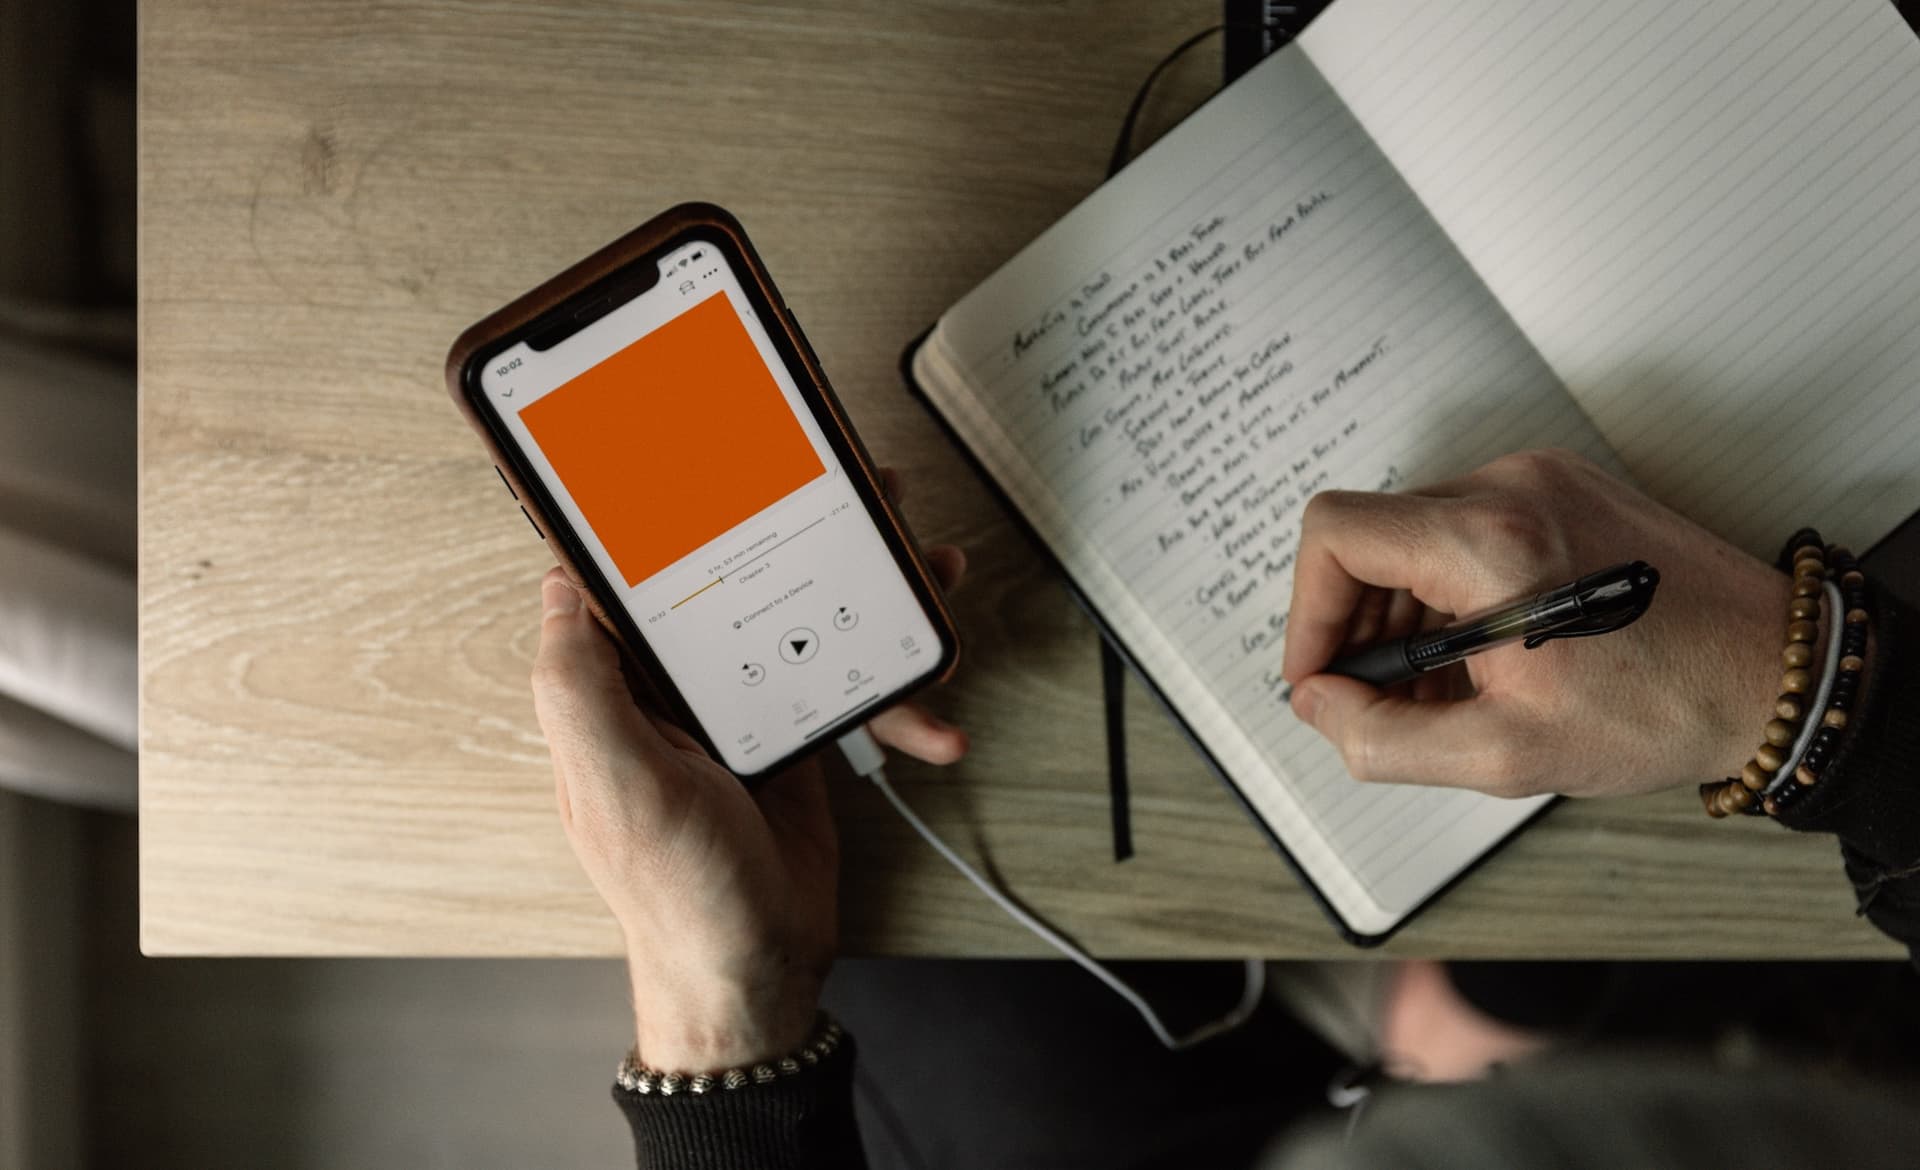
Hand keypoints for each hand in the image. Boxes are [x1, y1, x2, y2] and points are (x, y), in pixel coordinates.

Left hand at [531, 470, 965, 1072]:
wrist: (757, 972)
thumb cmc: (677, 895)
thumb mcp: (616, 783)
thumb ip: (579, 684)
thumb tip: (557, 585)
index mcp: (619, 688)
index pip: (634, 576)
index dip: (666, 513)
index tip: (705, 458)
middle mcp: (674, 691)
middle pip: (737, 580)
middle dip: (798, 533)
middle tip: (852, 492)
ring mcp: (739, 712)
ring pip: (803, 620)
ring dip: (867, 595)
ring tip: (922, 566)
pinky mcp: (794, 737)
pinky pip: (847, 684)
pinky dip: (894, 697)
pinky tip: (931, 717)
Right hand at [1282, 448, 1788, 798]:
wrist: (1777, 674)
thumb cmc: (1663, 709)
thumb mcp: (1505, 755)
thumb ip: (1382, 738)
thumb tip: (1318, 704)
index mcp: (1492, 541)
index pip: (1336, 534)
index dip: (1307, 611)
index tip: (1320, 674)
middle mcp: (1512, 487)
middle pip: (1372, 534)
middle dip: (1357, 623)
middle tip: (1377, 697)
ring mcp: (1541, 478)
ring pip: (1415, 531)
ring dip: (1403, 611)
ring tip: (1437, 689)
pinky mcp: (1565, 487)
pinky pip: (1466, 528)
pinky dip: (1451, 591)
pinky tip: (1479, 656)